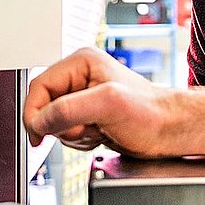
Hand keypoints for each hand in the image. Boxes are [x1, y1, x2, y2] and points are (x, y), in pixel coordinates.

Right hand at [23, 47, 171, 156]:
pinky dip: (78, 141)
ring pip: (54, 122)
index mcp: (81, 63)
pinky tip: (99, 136)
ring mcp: (83, 98)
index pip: (38, 86)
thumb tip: (40, 120)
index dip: (35, 112)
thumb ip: (69, 109)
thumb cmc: (151, 113)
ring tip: (96, 131)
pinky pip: (67, 132)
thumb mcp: (108, 104)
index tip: (39, 133)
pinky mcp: (88, 116)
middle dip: (60, 125)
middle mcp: (80, 78)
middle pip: (44, 106)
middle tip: (83, 129)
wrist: (170, 131)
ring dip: (71, 135)